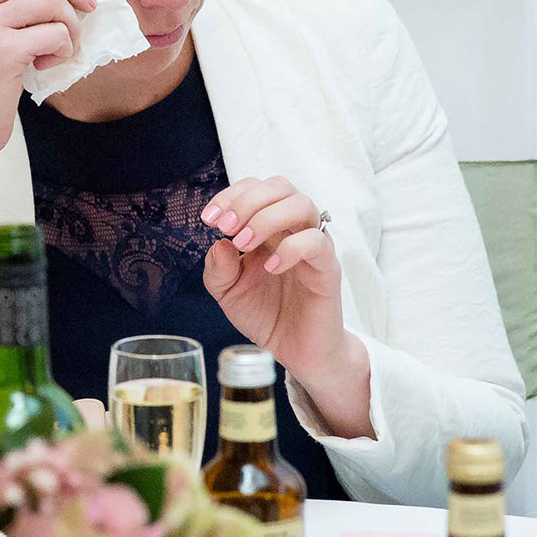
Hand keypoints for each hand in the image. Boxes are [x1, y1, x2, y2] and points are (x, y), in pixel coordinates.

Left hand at [200, 177, 372, 438]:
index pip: (256, 187)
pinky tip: (270, 268)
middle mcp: (293, 229)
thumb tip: (218, 244)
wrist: (296, 351)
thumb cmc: (266, 315)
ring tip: (244, 244)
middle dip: (247, 200)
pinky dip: (290, 249)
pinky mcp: (327, 268)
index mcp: (269, 227)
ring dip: (266, 218)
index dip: (231, 195)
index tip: (208, 220)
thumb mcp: (228, 293)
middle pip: (280, 185)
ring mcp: (313, 246)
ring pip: (302, 204)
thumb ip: (218, 269)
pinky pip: (317, 242)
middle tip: (226, 228)